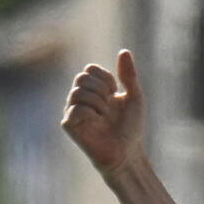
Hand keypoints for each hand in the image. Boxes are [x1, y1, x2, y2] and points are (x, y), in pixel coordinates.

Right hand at [60, 49, 146, 175]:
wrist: (128, 152)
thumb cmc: (132, 127)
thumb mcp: (135, 97)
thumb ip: (129, 75)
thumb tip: (124, 51)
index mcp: (93, 89)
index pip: (90, 69)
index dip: (106, 79)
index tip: (115, 94)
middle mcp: (79, 97)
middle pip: (82, 77)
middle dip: (102, 91)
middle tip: (109, 109)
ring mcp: (72, 110)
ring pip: (79, 92)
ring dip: (99, 105)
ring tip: (105, 119)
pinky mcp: (68, 124)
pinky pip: (76, 108)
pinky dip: (92, 115)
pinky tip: (97, 125)